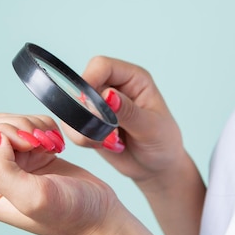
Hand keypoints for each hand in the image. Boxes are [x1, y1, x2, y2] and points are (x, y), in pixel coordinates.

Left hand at [0, 114, 120, 234]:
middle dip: (18, 127)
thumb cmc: (72, 214)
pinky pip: (26, 125)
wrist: (101, 218)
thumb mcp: (34, 197)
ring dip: (32, 126)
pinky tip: (55, 145)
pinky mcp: (30, 155)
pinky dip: (43, 126)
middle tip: (42, 144)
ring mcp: (12, 165)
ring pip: (7, 123)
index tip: (30, 145)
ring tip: (51, 145)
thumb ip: (1, 171)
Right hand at [65, 56, 186, 191]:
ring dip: (84, 128)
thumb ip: (128, 111)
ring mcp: (98, 105)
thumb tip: (108, 95)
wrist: (156, 168)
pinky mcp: (89, 123)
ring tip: (109, 141)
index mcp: (132, 78)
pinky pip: (72, 126)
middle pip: (82, 85)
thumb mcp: (151, 127)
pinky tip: (102, 145)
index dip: (90, 80)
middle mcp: (113, 87)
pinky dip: (82, 138)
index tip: (90, 105)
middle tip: (108, 132)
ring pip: (72, 107)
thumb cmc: (163, 143)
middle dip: (88, 111)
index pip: (101, 66)